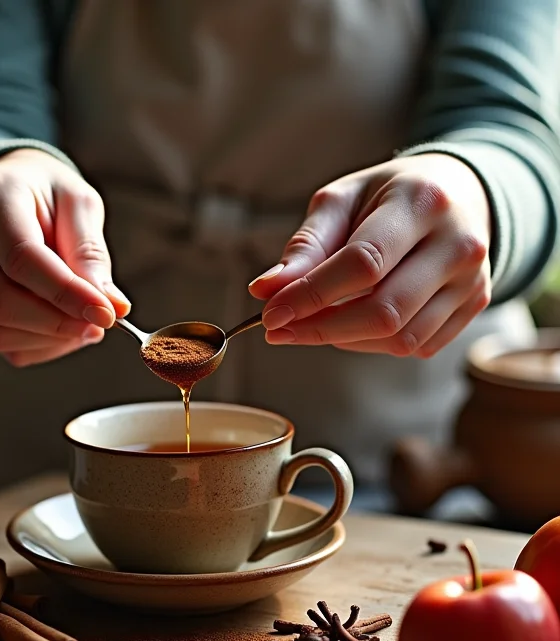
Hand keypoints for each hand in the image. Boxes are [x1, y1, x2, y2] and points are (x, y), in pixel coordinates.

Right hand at [0, 149, 129, 366]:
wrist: (13, 189)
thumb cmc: (50, 195)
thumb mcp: (80, 206)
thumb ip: (91, 255)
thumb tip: (113, 306)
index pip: (22, 259)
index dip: (67, 294)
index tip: (107, 313)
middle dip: (57, 324)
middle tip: (99, 324)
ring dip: (49, 338)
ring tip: (83, 322)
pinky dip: (38, 344)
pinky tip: (62, 325)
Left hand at [249, 154, 491, 357]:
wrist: (460, 192)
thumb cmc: (388, 195)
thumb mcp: (342, 200)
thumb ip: (306, 246)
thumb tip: (266, 290)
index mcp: (422, 202)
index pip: (362, 264)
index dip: (311, 296)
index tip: (270, 314)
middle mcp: (458, 243)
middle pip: (383, 311)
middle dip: (321, 328)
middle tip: (281, 329)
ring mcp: (473, 279)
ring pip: (399, 337)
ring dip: (344, 339)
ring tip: (316, 321)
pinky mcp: (475, 305)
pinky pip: (416, 345)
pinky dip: (373, 344)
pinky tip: (353, 322)